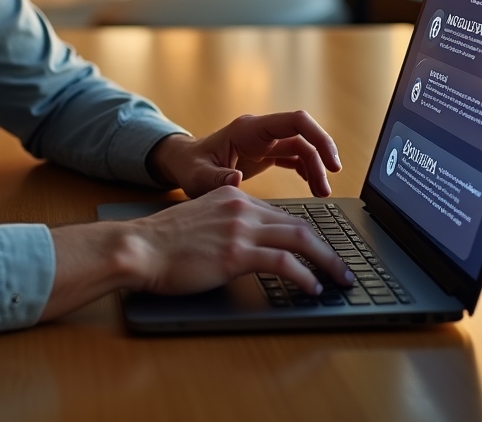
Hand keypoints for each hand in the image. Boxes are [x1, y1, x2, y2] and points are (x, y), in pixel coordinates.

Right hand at [41, 186, 353, 319]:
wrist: (140, 247)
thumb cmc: (163, 241)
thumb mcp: (201, 221)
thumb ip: (227, 226)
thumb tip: (249, 247)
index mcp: (232, 194)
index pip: (280, 214)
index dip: (304, 236)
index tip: (318, 252)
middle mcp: (241, 205)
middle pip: (298, 224)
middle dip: (326, 249)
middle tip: (341, 269)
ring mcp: (240, 228)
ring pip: (300, 239)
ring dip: (325, 262)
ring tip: (338, 280)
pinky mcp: (237, 252)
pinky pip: (283, 262)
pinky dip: (303, 276)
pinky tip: (311, 288)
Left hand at [148, 111, 341, 197]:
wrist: (183, 165)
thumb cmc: (189, 168)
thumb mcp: (197, 177)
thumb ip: (215, 178)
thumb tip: (236, 179)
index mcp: (248, 130)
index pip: (294, 121)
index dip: (318, 137)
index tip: (331, 163)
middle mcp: (260, 131)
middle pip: (303, 134)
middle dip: (322, 156)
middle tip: (329, 185)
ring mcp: (265, 141)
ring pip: (302, 147)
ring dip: (316, 168)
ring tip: (322, 195)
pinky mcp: (266, 153)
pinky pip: (295, 157)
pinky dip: (308, 171)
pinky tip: (313, 188)